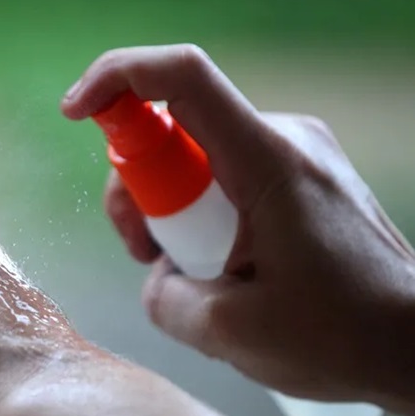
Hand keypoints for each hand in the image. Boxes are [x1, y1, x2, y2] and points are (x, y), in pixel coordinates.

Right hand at [62, 45, 414, 412]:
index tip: (74, 111)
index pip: (182, 79)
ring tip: (187, 273)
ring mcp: (295, 154)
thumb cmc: (341, 336)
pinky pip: (226, 176)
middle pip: (176, 128)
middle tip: (142, 253)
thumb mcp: (230, 332)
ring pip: (197, 158)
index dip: (117, 78)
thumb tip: (156, 276)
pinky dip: (202, 215)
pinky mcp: (300, 175)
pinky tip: (218, 265)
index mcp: (268, 162)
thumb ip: (164, 299)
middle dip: (138, 188)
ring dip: (171, 210)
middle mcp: (283, 139)